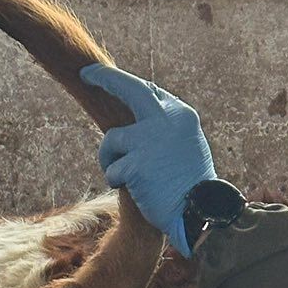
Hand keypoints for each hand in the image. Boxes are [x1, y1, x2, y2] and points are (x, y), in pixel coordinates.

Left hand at [81, 64, 215, 256]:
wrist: (201, 214)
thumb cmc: (193, 186)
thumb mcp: (187, 147)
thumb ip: (166, 129)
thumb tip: (135, 121)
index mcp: (182, 115)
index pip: (150, 92)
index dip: (128, 87)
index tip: (112, 80)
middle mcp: (165, 121)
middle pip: (129, 88)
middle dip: (105, 78)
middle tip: (86, 73)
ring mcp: (149, 141)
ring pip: (111, 139)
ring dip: (111, 158)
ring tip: (125, 176)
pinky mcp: (135, 164)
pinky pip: (111, 169)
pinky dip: (116, 180)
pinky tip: (135, 191)